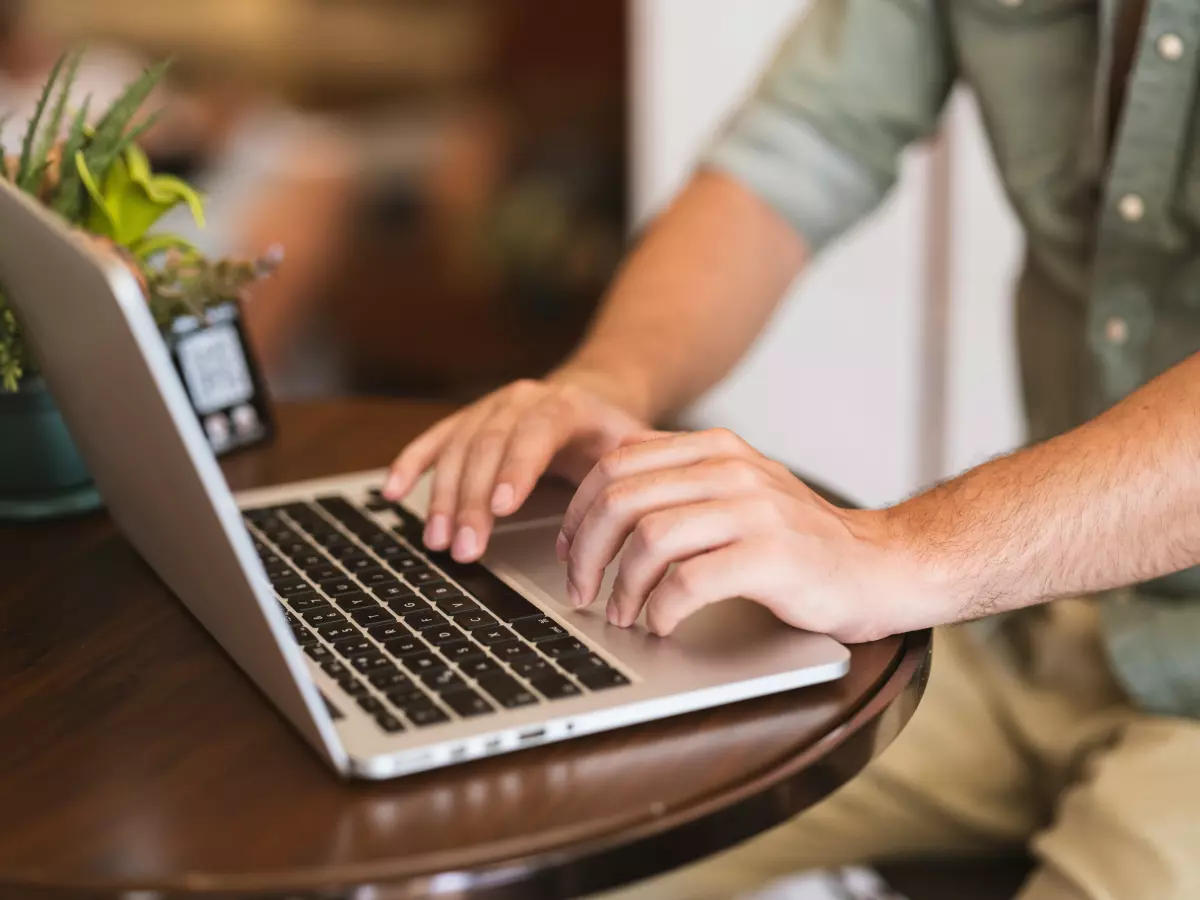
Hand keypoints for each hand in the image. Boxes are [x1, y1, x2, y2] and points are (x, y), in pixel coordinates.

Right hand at [383, 373, 649, 562]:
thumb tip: (632, 504)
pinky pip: (433, 441)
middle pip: (487, 448)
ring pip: (457, 449)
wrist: (592, 397)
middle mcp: (520, 401)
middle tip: (464, 549)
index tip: (502, 508)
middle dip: (472, 502)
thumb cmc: (612, 435)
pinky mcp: (466, 422)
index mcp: (564, 405)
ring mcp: (489, 408)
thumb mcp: (634, 447)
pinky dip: (409, 465)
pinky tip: (391, 492)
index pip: (535, 435)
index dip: (516, 470)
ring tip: (437, 542)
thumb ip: (635, 471)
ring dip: (442, 498)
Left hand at [558, 429, 944, 641]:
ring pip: (649, 538)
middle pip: (622, 499)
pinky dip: (661, 609)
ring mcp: (754, 510)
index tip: (569, 550)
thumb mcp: (739, 492)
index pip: (617, 462)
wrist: (884, 565)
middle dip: (586, 551)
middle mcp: (731, 470)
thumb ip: (683, 485)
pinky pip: (689, 581)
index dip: (579, 510)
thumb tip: (605, 503)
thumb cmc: (802, 541)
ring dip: (621, 586)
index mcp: (715, 449)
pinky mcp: (772, 557)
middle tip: (581, 591)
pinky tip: (662, 624)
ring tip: (621, 614)